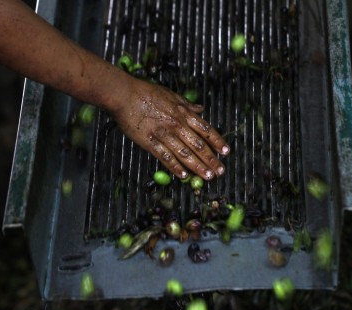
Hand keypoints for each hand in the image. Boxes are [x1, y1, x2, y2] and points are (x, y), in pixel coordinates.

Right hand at [110, 79, 229, 180]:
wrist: (125, 95)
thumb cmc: (147, 92)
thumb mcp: (172, 95)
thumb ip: (187, 105)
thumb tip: (201, 109)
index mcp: (184, 113)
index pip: (206, 130)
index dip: (217, 142)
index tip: (226, 152)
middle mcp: (177, 125)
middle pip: (198, 145)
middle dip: (211, 159)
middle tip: (220, 171)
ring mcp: (164, 134)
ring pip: (185, 153)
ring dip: (198, 166)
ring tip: (208, 176)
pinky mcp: (150, 142)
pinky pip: (165, 157)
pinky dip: (175, 167)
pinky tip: (183, 176)